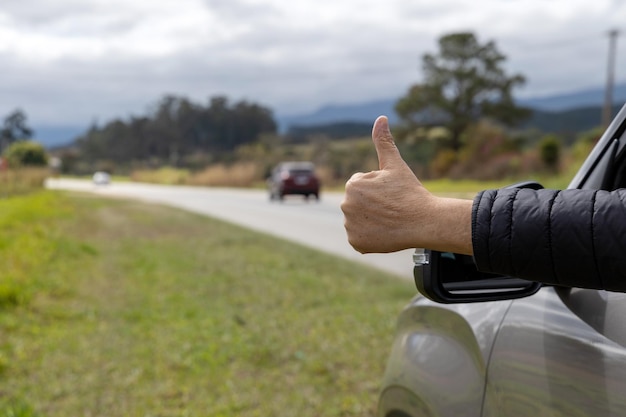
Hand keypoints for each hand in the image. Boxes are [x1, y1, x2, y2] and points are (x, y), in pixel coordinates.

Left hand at [341, 116, 472, 254]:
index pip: (360, 186)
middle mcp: (346, 205)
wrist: (424, 222)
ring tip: (389, 220)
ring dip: (370, 220)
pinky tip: (384, 232)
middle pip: (358, 204)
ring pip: (359, 221)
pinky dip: (370, 237)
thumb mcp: (395, 164)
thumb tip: (381, 118)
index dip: (377, 189)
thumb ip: (384, 142)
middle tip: (391, 207)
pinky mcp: (356, 243)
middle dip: (371, 205)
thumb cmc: (410, 191)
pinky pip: (360, 238)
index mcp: (352, 185)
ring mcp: (350, 226)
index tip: (390, 194)